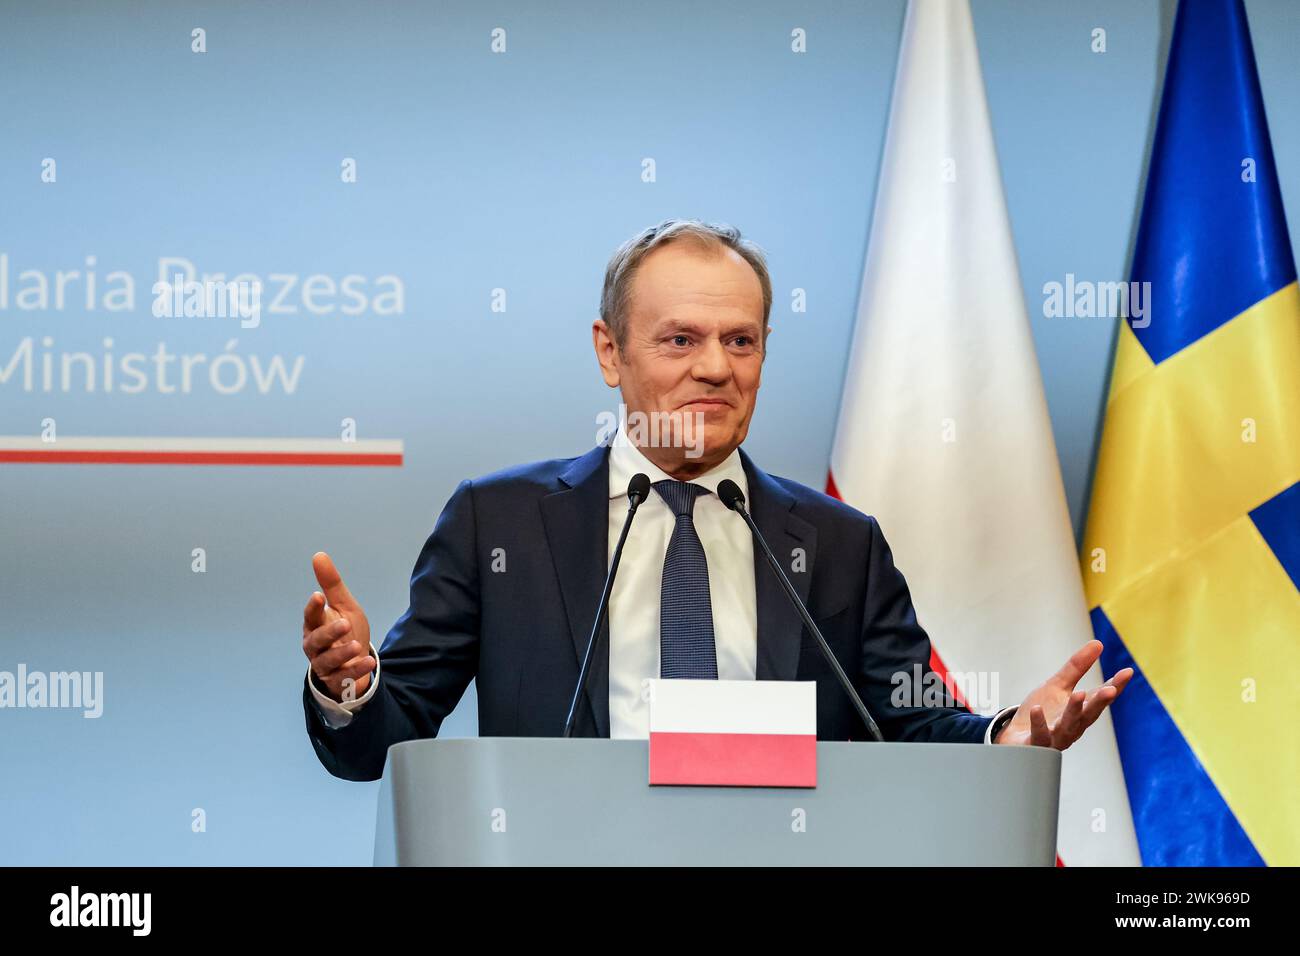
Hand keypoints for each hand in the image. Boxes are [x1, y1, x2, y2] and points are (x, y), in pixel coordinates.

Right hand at [302, 551, 374, 703]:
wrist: (356, 661)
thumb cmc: (345, 631)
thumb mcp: (343, 606)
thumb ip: (331, 584)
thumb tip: (318, 555)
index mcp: (315, 625)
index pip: (310, 616)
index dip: (313, 608)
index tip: (318, 597)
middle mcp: (315, 646)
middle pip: (315, 641)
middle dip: (329, 632)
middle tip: (344, 623)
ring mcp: (324, 665)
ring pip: (327, 661)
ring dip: (341, 653)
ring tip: (357, 646)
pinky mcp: (336, 681)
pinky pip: (343, 677)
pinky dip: (356, 670)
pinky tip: (370, 662)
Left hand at [994, 640, 1132, 749]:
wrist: (1016, 738)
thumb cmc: (1042, 712)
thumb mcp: (1058, 686)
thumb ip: (1076, 667)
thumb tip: (1098, 643)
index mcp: (1080, 712)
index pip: (1100, 698)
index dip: (1115, 686)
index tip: (1127, 672)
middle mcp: (1072, 726)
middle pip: (1089, 715)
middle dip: (1100, 702)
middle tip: (1110, 690)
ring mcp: (1055, 737)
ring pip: (1068, 726)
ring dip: (1074, 712)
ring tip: (1078, 694)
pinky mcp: (1035, 744)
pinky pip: (1039, 736)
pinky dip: (1039, 724)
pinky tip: (1037, 710)